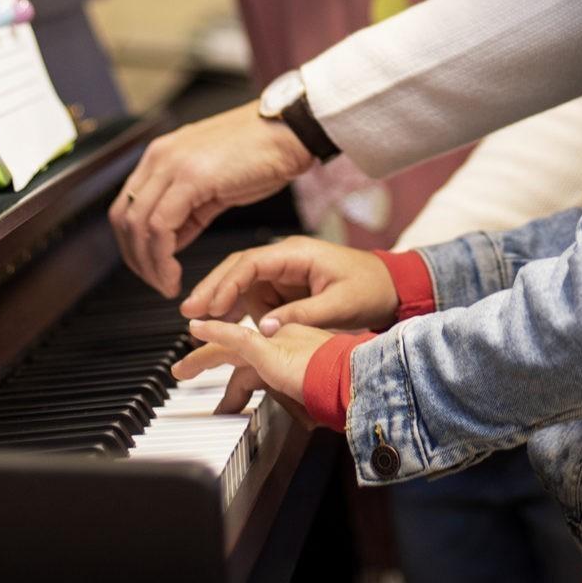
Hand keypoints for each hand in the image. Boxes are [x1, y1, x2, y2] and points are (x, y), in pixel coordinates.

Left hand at [112, 102, 314, 295]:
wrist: (290, 129)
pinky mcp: (191, 177)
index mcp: (162, 155)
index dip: (134, 244)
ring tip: (167, 285)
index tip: (150, 268)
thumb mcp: (214, 184)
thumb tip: (170, 240)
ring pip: (138, 225)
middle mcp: (160, 156)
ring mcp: (172, 164)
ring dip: (149, 264)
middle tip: (156, 283)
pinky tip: (175, 274)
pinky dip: (162, 257)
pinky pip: (161, 226)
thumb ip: (187, 209)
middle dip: (136, 258)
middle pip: (124, 218)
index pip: (128, 206)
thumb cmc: (262, 153)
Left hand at [175, 317, 337, 414]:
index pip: (258, 362)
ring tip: (182, 369)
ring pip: (229, 344)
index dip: (239, 379)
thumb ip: (300, 402)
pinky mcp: (268, 349)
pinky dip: (214, 333)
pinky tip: (198, 330)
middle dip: (211, 362)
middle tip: (191, 373)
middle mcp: (283, 342)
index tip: (231, 399)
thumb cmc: (344, 390)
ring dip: (202, 356)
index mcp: (296, 351)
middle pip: (238, 350)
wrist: (353, 381)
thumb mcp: (315, 399)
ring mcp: (275, 344)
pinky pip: (235, 337)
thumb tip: (299, 416)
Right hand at [182, 237, 397, 333]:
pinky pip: (255, 297)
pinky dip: (238, 309)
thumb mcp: (339, 305)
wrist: (393, 287)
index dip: (226, 283)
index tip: (210, 306)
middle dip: (212, 288)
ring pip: (242, 284)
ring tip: (198, 322)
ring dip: (221, 301)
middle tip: (188, 311)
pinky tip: (222, 325)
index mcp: (297, 253)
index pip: (251, 263)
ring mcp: (284, 273)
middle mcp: (285, 259)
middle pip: (238, 269)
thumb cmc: (371, 288)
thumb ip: (301, 316)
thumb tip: (265, 329)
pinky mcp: (286, 288)